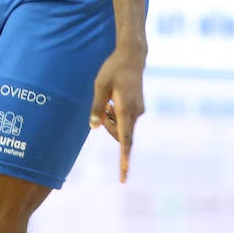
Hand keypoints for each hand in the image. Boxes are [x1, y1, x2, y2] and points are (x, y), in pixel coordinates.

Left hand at [89, 47, 145, 182]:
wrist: (132, 57)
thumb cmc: (113, 70)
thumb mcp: (99, 85)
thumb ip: (97, 108)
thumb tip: (94, 128)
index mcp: (126, 108)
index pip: (126, 139)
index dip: (124, 158)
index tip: (124, 175)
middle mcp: (136, 112)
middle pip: (119, 134)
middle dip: (108, 127)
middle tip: (102, 107)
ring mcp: (139, 111)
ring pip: (122, 128)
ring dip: (111, 121)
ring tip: (108, 101)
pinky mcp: (139, 109)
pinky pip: (125, 120)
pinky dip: (116, 116)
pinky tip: (113, 101)